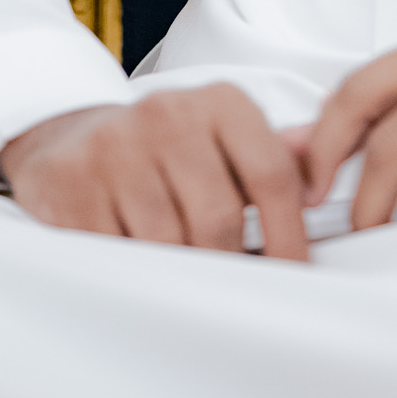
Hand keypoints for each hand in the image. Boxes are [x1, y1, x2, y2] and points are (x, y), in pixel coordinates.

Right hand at [0, 85, 309, 260]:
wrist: (70, 137)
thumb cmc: (164, 147)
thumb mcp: (223, 137)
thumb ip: (275, 153)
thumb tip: (326, 163)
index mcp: (219, 102)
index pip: (272, 172)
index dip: (290, 235)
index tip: (292, 276)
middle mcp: (168, 113)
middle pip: (220, 218)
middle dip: (229, 267)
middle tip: (232, 295)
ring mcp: (116, 146)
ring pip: (167, 243)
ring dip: (180, 277)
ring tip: (184, 285)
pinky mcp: (71, 182)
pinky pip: (116, 253)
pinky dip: (132, 274)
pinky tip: (137, 272)